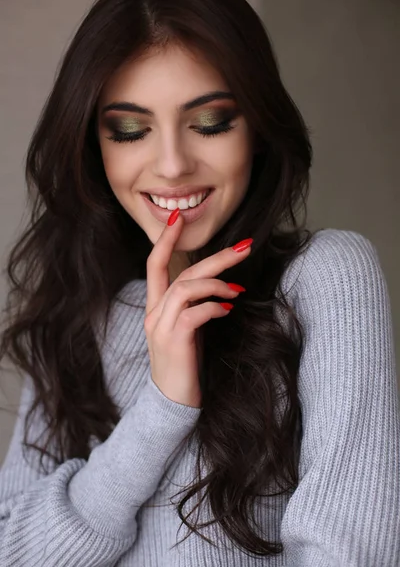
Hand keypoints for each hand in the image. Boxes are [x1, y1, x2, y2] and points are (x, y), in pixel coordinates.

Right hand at [144, 208, 252, 407]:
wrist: (171, 404)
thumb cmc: (184, 365)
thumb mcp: (186, 330)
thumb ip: (194, 306)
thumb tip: (222, 287)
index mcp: (155, 307)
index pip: (154, 264)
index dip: (165, 240)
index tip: (177, 219)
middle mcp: (154, 313)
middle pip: (182, 272)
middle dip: (216, 257)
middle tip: (245, 245)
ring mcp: (161, 327)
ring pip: (186, 287)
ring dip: (217, 284)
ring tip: (239, 290)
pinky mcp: (173, 342)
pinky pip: (194, 313)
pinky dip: (214, 307)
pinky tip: (228, 311)